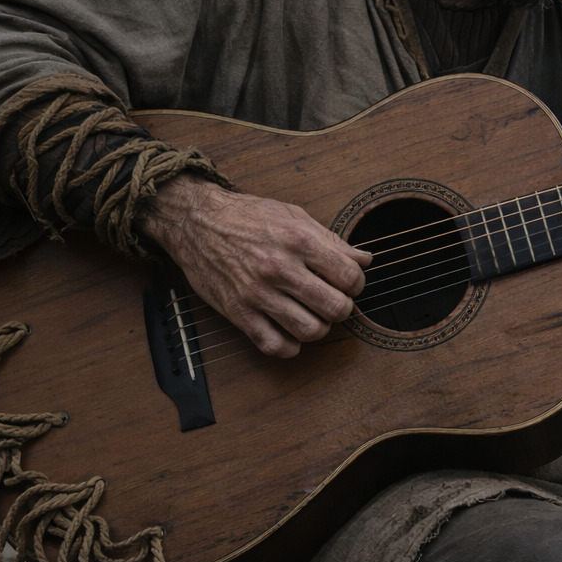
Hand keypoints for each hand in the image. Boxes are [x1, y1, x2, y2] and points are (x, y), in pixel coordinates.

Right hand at [139, 175, 370, 357]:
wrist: (197, 222)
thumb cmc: (248, 216)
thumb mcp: (294, 216)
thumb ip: (332, 240)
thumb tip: (364, 260)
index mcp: (298, 240)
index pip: (349, 276)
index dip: (356, 283)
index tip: (348, 282)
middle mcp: (280, 268)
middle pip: (335, 308)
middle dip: (342, 308)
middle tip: (334, 300)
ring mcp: (258, 293)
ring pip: (310, 331)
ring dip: (319, 327)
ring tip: (313, 315)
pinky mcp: (238, 312)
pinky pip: (274, 345)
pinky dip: (290, 346)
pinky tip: (290, 331)